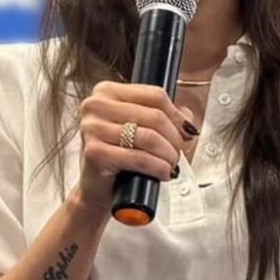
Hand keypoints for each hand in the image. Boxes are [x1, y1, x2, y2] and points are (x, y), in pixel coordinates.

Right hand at [74, 82, 194, 211]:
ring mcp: (92, 128)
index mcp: (107, 91)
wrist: (95, 188)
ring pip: (149, 137)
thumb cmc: (117, 156)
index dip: (176, 115)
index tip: (186, 130)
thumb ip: (165, 116)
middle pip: (154, 116)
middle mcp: (96, 105)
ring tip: (172, 164)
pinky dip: (158, 167)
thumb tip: (187, 118)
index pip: (154, 95)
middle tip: (178, 152)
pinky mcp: (94, 152)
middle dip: (174, 138)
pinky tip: (163, 173)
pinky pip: (139, 158)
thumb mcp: (140, 128)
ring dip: (168, 154)